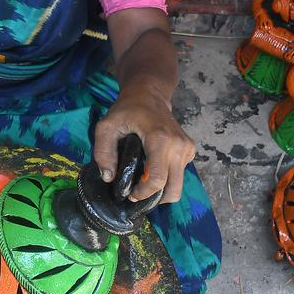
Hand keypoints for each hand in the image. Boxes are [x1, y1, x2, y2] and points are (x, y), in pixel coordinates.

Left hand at [92, 86, 194, 204]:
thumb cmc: (127, 109)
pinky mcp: (190, 150)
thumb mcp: (107, 126)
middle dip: (155, 199)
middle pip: (173, 189)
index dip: (143, 194)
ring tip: (143, 185)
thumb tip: (108, 178)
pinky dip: (167, 180)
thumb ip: (103, 152)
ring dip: (162, 192)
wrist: (150, 94)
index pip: (157, 179)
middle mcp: (179, 146)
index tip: (130, 195)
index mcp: (160, 140)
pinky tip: (152, 171)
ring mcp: (187, 148)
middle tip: (137, 195)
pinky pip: (180, 175)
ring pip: (179, 185)